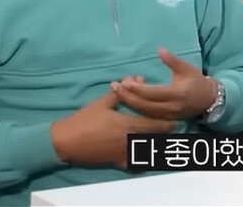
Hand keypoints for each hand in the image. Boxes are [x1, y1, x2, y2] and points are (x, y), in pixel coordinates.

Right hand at [50, 91, 176, 168]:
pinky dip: (142, 160)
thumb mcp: (103, 103)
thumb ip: (122, 93)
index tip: (176, 120)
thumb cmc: (84, 119)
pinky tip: (148, 157)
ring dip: (157, 145)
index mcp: (128, 125)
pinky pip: (134, 163)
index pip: (154, 124)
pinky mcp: (116, 162)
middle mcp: (129, 140)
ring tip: (165, 140)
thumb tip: (136, 79)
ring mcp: (123, 153)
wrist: (66, 142)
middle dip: (165, 134)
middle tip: (174, 128)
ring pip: (147, 151)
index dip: (167, 123)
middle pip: (154, 138)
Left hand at [111, 48, 217, 120]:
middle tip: (114, 87)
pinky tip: (126, 99)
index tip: (124, 82)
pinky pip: (147, 116)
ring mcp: (168, 116)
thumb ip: (172, 60)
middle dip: (128, 97)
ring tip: (116, 92)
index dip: (138, 89)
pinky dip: (136, 108)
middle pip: (145, 105)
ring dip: (129, 103)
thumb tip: (160, 49)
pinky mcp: (165, 120)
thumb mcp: (186, 68)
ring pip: (144, 112)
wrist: (208, 100)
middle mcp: (171, 107)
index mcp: (177, 93)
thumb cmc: (196, 81)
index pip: (153, 93)